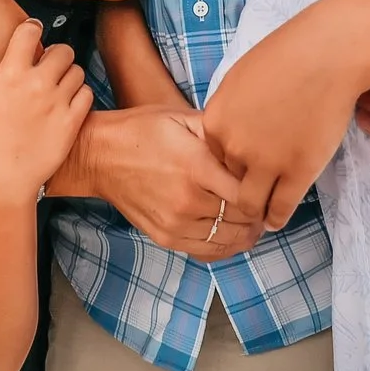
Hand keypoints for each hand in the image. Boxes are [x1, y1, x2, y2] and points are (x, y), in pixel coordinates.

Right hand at [0, 22, 91, 202]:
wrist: (1, 178)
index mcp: (11, 74)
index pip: (30, 32)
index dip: (32, 29)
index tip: (31, 37)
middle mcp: (37, 84)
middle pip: (62, 50)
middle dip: (56, 53)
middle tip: (47, 65)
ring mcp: (58, 103)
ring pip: (77, 71)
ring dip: (68, 74)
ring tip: (56, 86)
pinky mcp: (72, 122)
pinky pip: (86, 95)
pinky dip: (79, 95)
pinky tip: (66, 103)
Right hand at [81, 105, 264, 260]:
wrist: (100, 156)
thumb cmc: (142, 131)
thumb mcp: (182, 118)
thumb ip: (220, 131)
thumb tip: (252, 141)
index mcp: (196, 167)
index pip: (249, 193)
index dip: (265, 192)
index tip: (269, 184)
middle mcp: (187, 200)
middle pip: (243, 219)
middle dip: (260, 212)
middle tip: (268, 202)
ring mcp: (175, 223)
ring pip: (229, 239)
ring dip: (247, 231)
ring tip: (253, 219)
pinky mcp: (166, 238)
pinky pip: (208, 252)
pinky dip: (227, 246)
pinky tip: (234, 234)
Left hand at [199, 36, 356, 230]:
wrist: (326, 55)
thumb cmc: (286, 56)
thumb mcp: (239, 79)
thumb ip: (229, 110)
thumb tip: (228, 131)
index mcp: (215, 122)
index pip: (212, 160)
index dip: (228, 167)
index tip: (238, 174)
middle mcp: (234, 146)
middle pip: (227, 182)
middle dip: (236, 192)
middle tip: (245, 202)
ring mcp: (266, 162)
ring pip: (250, 204)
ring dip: (254, 213)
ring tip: (259, 218)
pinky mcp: (298, 172)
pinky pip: (281, 208)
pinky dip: (276, 219)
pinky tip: (276, 221)